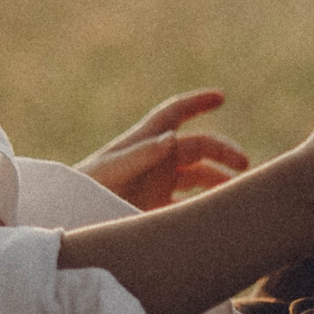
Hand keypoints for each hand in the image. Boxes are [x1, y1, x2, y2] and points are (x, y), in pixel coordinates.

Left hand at [77, 89, 250, 209]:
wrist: (69, 216)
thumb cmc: (83, 189)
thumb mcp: (110, 170)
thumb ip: (140, 155)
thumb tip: (173, 137)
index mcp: (144, 140)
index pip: (175, 113)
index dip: (197, 102)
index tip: (221, 97)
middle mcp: (156, 159)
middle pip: (199, 146)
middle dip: (223, 151)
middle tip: (244, 165)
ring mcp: (159, 183)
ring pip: (201, 175)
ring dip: (221, 180)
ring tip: (240, 192)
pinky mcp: (157, 208)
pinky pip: (190, 203)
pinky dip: (207, 206)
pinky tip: (221, 214)